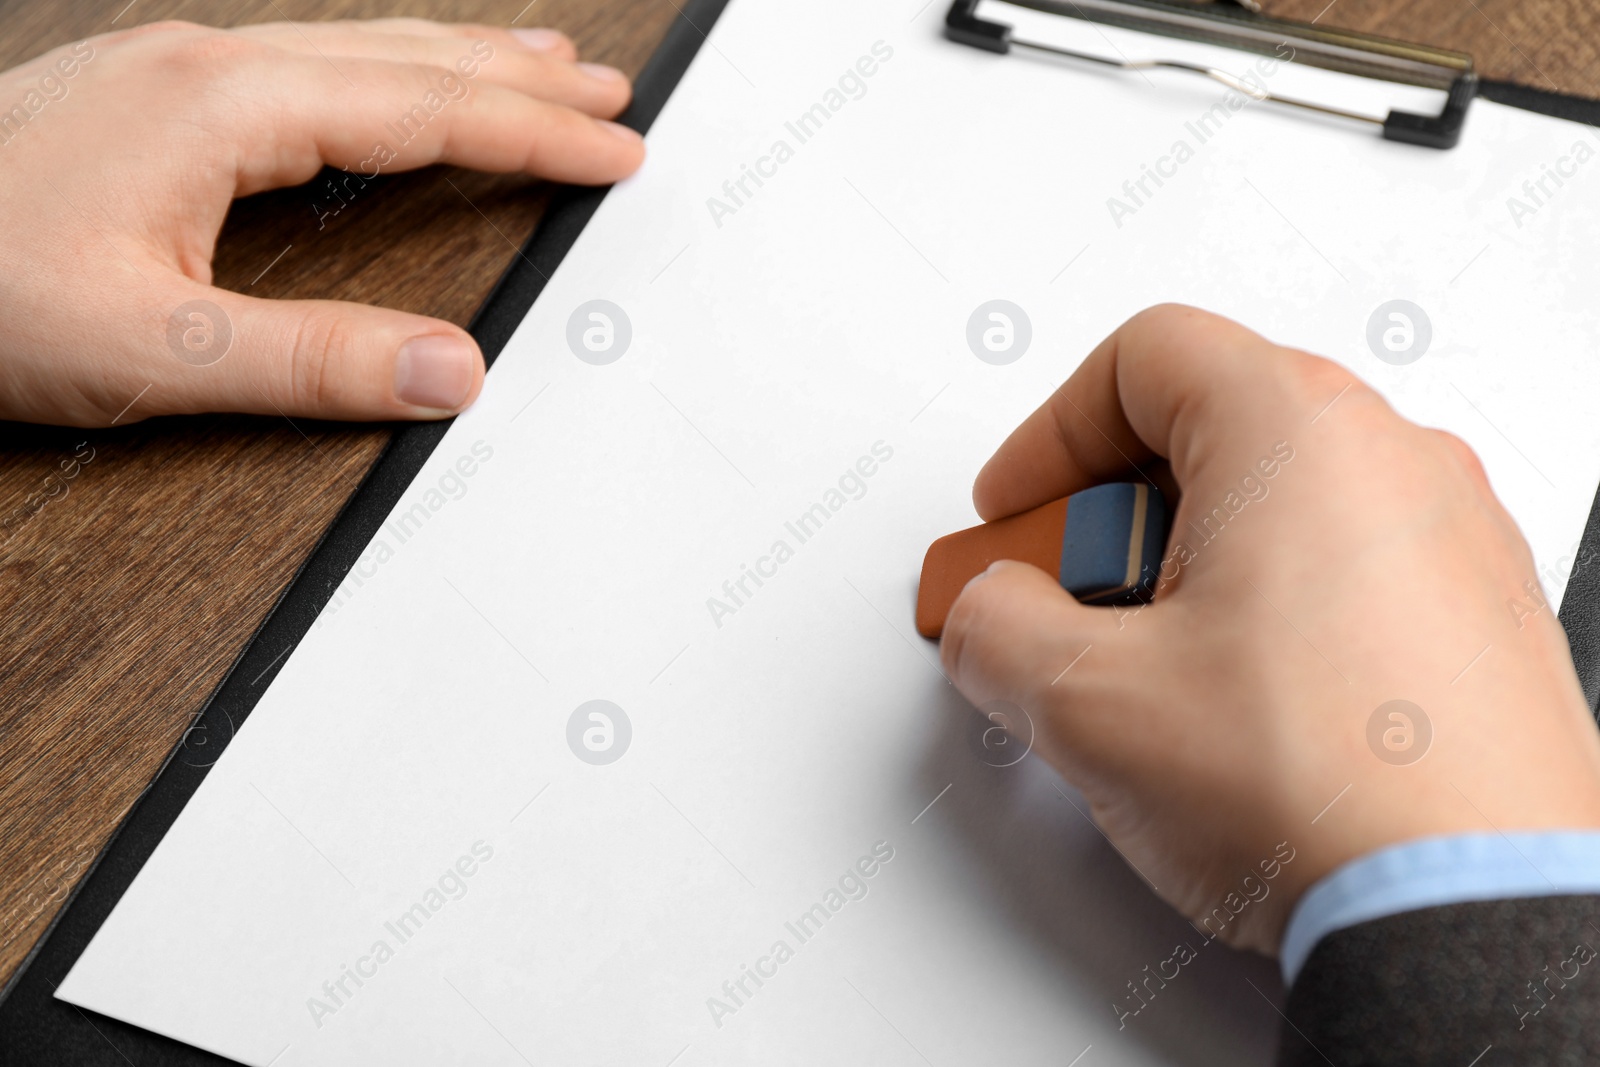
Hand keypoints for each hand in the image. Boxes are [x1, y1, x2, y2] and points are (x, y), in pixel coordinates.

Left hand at [0, 18, 642, 426]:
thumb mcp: (154, 352)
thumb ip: (315, 363)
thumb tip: (453, 370)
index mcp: (223, 105)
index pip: (423, 109)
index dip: (534, 132)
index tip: (615, 148)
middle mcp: (206, 64)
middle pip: (404, 54)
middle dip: (519, 72)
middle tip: (608, 90)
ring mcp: (174, 69)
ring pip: (357, 46)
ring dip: (460, 55)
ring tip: (538, 60)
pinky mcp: (150, 95)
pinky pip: (308, 61)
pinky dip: (385, 68)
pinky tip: (392, 82)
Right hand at [938, 304, 1599, 954]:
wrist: (1469, 915)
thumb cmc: (1326, 790)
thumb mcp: (1087, 702)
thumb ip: (993, 628)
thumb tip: (989, 615)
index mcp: (1297, 432)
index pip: (1143, 357)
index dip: (1048, 433)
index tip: (1015, 510)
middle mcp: (1394, 460)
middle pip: (1208, 428)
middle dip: (1107, 516)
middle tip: (1061, 604)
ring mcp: (1453, 538)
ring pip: (1277, 503)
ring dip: (1182, 567)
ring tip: (1146, 672)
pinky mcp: (1479, 618)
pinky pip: (1343, 567)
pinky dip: (1265, 607)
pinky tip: (1232, 708)